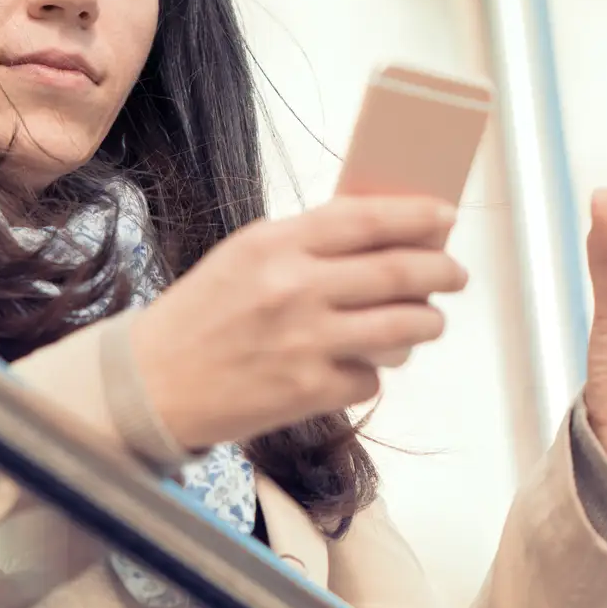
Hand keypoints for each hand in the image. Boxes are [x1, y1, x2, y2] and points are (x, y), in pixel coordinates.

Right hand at [129, 196, 468, 448]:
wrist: (150, 384)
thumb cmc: (201, 315)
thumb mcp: (245, 256)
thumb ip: (308, 242)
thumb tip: (384, 233)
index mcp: (275, 245)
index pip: (366, 219)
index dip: (417, 216)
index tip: (446, 216)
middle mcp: (294, 289)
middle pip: (398, 272)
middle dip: (442, 272)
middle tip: (456, 274)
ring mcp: (306, 343)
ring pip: (403, 327)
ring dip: (427, 323)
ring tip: (427, 321)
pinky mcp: (310, 391)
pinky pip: (371, 376)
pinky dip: (372, 370)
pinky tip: (355, 365)